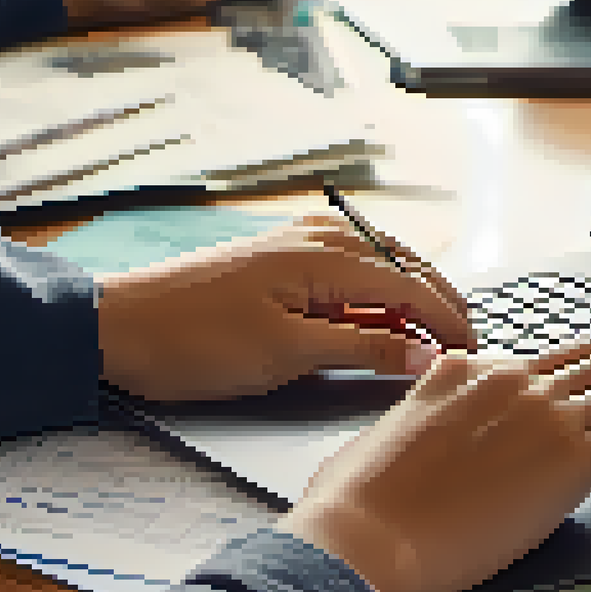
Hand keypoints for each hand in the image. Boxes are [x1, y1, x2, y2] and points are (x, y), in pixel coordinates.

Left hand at [95, 214, 471, 402]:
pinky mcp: (282, 256)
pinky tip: (380, 317)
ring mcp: (300, 241)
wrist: (117, 326)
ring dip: (411, 297)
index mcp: (327, 254)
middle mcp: (321, 236)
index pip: (413, 286)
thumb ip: (363, 350)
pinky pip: (351, 267)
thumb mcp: (286, 354)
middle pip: (406, 267)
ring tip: (430, 337)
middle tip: (464, 347)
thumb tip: (423, 355)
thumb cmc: (193, 340)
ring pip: (381, 264)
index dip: (448, 322)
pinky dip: (378, 292)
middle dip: (440, 305)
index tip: (472, 354)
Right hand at [278, 341, 590, 591]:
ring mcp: (548, 415)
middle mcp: (514, 381)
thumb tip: (426, 420)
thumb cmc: (361, 499)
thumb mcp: (389, 425)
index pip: (537, 360)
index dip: (554, 390)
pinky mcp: (574, 459)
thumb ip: (423, 408)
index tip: (555, 418)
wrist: (367, 534)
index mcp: (468, 371)